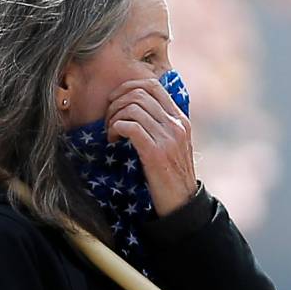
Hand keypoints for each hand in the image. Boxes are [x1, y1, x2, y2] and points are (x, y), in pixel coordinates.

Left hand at [106, 75, 195, 215]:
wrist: (181, 204)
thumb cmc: (170, 174)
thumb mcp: (172, 143)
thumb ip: (160, 123)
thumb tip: (134, 106)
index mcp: (180, 119)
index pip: (152, 85)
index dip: (128, 86)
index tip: (114, 100)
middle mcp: (176, 124)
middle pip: (139, 94)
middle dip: (116, 103)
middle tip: (109, 120)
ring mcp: (168, 138)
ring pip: (132, 108)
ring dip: (113, 118)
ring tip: (111, 133)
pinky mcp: (156, 153)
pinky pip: (130, 127)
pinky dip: (115, 130)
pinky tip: (113, 141)